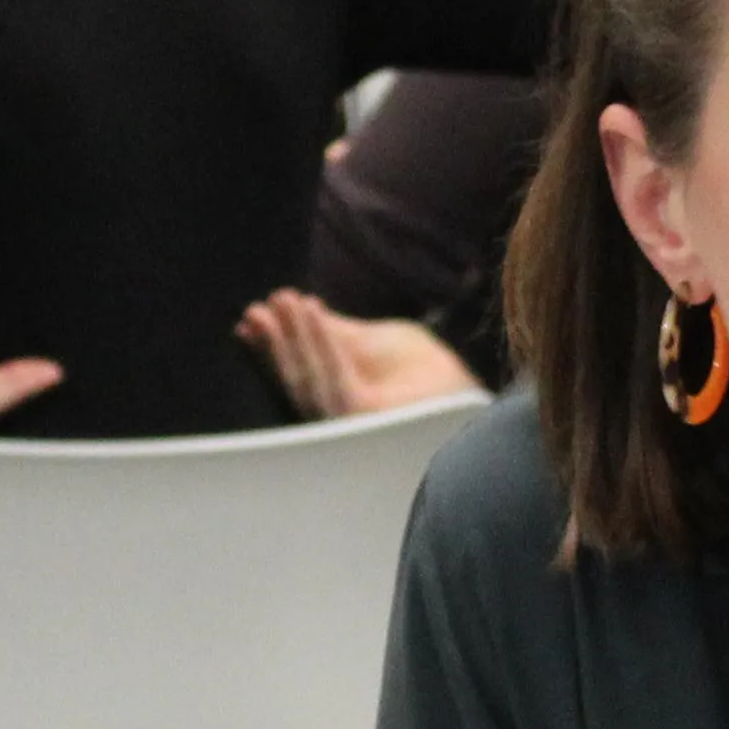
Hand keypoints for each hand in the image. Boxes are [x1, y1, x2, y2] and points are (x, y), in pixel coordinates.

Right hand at [236, 289, 485, 420]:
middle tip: (255, 310)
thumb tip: (297, 309)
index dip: (274, 346)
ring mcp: (354, 426)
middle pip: (297, 381)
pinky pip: (335, 379)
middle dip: (275, 344)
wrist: (476, 395)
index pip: (300, 374)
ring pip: (310, 381)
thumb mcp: (377, 342)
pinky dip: (321, 343)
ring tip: (282, 301)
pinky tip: (312, 312)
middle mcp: (343, 422)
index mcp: (343, 404)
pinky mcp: (369, 421)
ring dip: (293, 337)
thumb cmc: (432, 373)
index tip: (251, 319)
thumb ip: (337, 331)